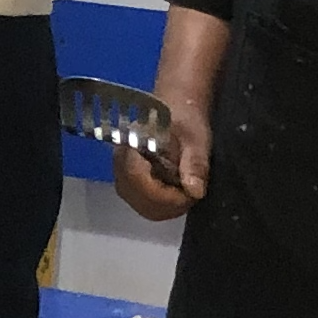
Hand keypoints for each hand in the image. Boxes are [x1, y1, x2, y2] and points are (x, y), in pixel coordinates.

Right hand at [111, 99, 209, 221]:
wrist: (175, 111)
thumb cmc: (185, 120)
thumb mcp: (196, 138)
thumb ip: (195, 163)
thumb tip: (195, 192)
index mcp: (131, 145)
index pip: (138, 181)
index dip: (165, 194)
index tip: (190, 192)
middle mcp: (121, 164)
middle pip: (140, 199)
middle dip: (169, 203)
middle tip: (192, 194)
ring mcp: (124, 177)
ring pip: (143, 206)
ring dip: (168, 206)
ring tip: (186, 193)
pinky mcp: (132, 185)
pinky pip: (145, 205)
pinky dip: (165, 206)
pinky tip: (178, 195)